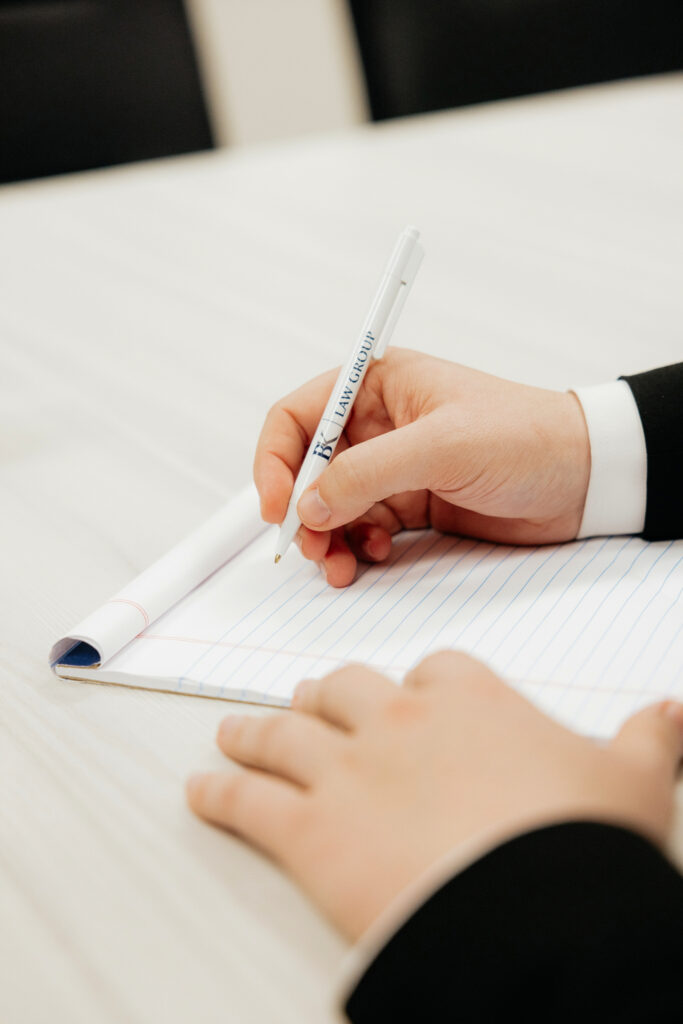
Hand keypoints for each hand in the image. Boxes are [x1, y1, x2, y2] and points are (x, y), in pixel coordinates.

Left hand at [186, 652, 682, 941]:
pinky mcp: (310, 831)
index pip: (433, 671)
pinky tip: (203, 790)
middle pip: (346, 689)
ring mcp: (349, 771)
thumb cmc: (580, 841)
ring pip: (286, 733)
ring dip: (257, 731)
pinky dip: (221, 793)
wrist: (536, 908)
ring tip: (236, 731)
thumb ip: (649, 737)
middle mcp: (400, 722)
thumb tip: (674, 713)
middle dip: (326, 696)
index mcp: (470, 702)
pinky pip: (250, 801)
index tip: (410, 693)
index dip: (417, 684)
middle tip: (310, 700)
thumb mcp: (635, 777)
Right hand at [253, 348, 590, 585]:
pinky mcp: (413, 505)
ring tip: (340, 565)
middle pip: (309, 470)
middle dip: (302, 511)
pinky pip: (364, 529)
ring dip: (328, 538)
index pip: (299, 417)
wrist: (586, 479)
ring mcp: (395, 468)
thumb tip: (308, 505)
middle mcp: (379, 426)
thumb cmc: (526, 437)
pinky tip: (374, 557)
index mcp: (379, 386)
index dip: (276, 460)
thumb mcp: (442, 446)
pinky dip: (358, 548)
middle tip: (309, 546)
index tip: (274, 506)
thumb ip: (368, 474)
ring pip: (334, 507)